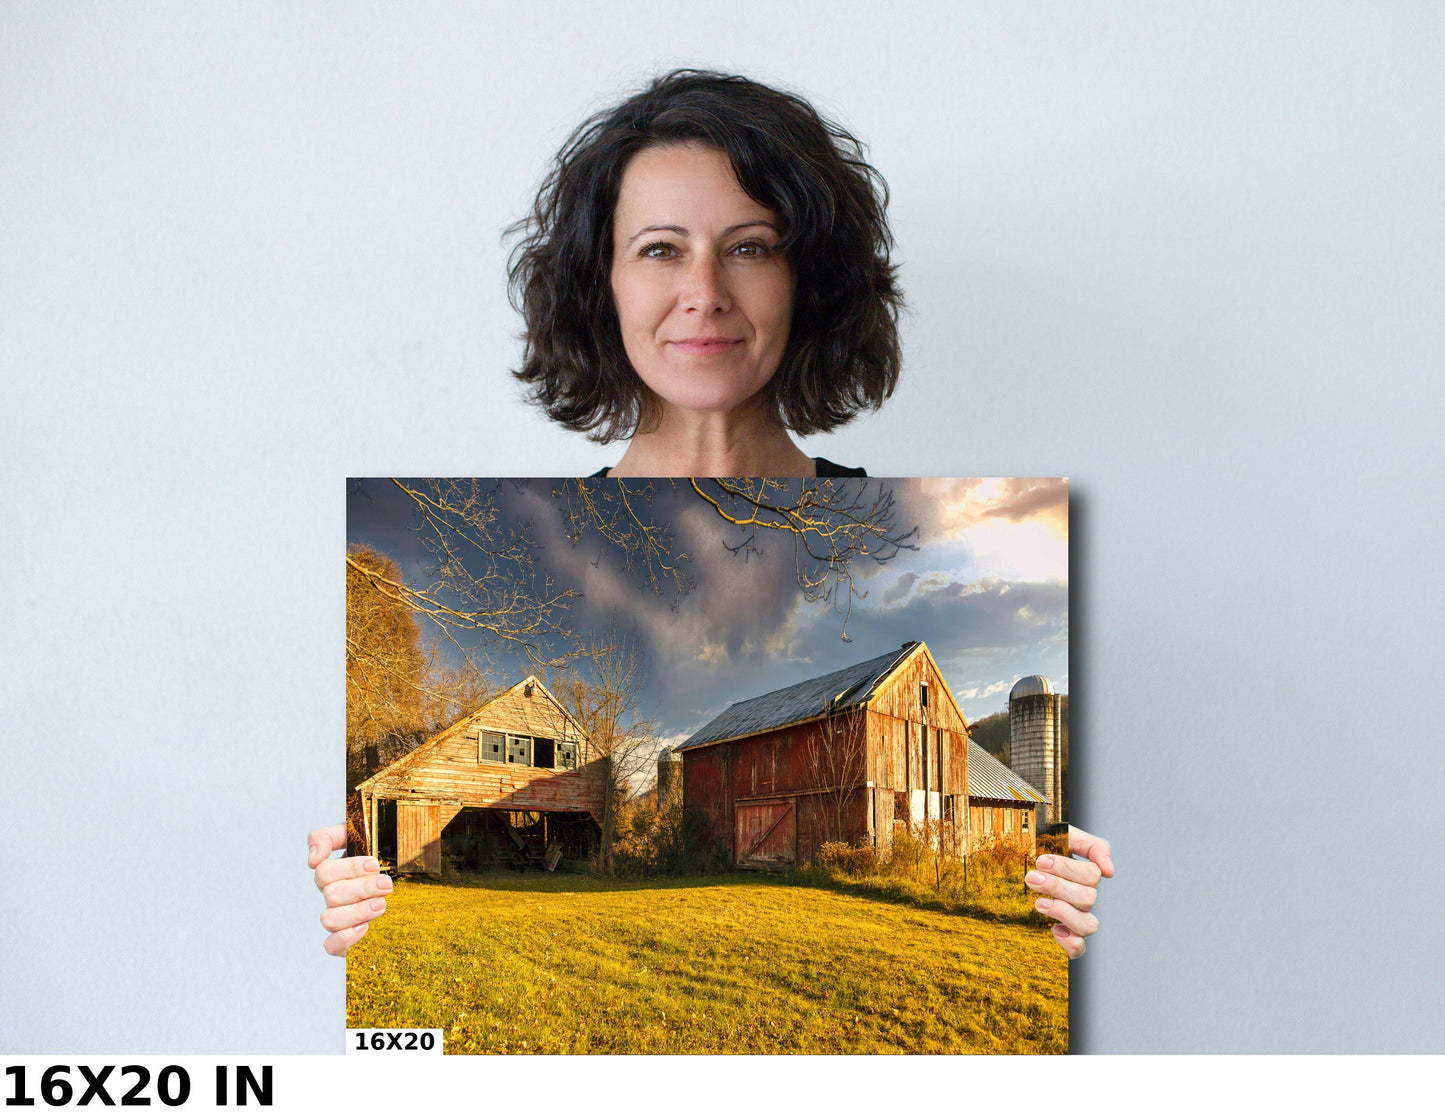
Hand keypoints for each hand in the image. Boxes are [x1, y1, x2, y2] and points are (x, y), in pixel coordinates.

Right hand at [309, 823, 392, 956]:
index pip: (324, 872)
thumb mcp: (363, 835)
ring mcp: (340, 918)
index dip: (349, 868)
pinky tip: (365, 927)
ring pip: (329, 920)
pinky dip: (345, 938)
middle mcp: (335, 896)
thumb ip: (330, 837)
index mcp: (335, 873)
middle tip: (386, 884)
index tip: (374, 864)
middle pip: (330, 895)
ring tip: (382, 904)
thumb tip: (312, 859)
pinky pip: (331, 946)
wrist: (412, 878)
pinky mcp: (348, 940)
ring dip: (357, 911)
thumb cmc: (386, 855)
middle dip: (362, 889)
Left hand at [1025, 825, 1113, 958]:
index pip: (1092, 875)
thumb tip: (1109, 872)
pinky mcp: (1064, 936)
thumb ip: (1093, 846)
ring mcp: (1076, 918)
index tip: (1041, 860)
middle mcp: (1084, 899)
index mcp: (1085, 876)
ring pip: (1088, 925)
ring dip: (1063, 912)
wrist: (1014, 861)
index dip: (1067, 868)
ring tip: (1039, 903)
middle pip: (1088, 898)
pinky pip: (1078, 949)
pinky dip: (1069, 942)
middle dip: (1057, 886)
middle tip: (1032, 877)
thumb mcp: (1065, 836)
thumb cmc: (1041, 848)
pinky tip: (1053, 929)